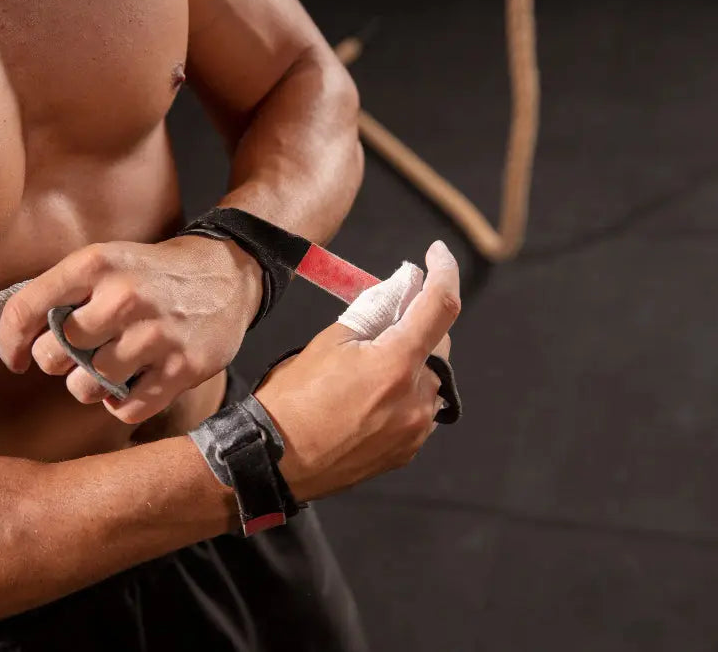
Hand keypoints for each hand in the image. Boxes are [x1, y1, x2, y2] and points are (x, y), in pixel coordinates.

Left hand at [0, 236, 262, 423]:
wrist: (229, 272)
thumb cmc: (155, 272)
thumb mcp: (109, 261)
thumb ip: (65, 291)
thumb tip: (15, 332)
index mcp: (97, 265)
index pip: (26, 309)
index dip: (9, 342)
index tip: (15, 359)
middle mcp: (124, 298)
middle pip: (54, 354)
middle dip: (57, 362)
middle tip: (77, 355)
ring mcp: (155, 336)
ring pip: (86, 387)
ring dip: (89, 386)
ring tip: (107, 371)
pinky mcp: (181, 368)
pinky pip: (125, 409)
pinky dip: (121, 405)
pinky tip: (132, 385)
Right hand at [254, 241, 459, 500]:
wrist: (272, 462)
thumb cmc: (291, 400)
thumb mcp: (327, 343)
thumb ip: (371, 313)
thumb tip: (400, 288)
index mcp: (396, 365)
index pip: (440, 306)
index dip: (445, 273)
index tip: (437, 255)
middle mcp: (415, 398)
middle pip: (438, 345)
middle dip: (417, 327)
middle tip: (384, 321)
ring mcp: (414, 430)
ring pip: (430, 380)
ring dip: (410, 364)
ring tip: (366, 371)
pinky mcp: (407, 451)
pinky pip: (419, 410)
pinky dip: (404, 394)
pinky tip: (368, 399)